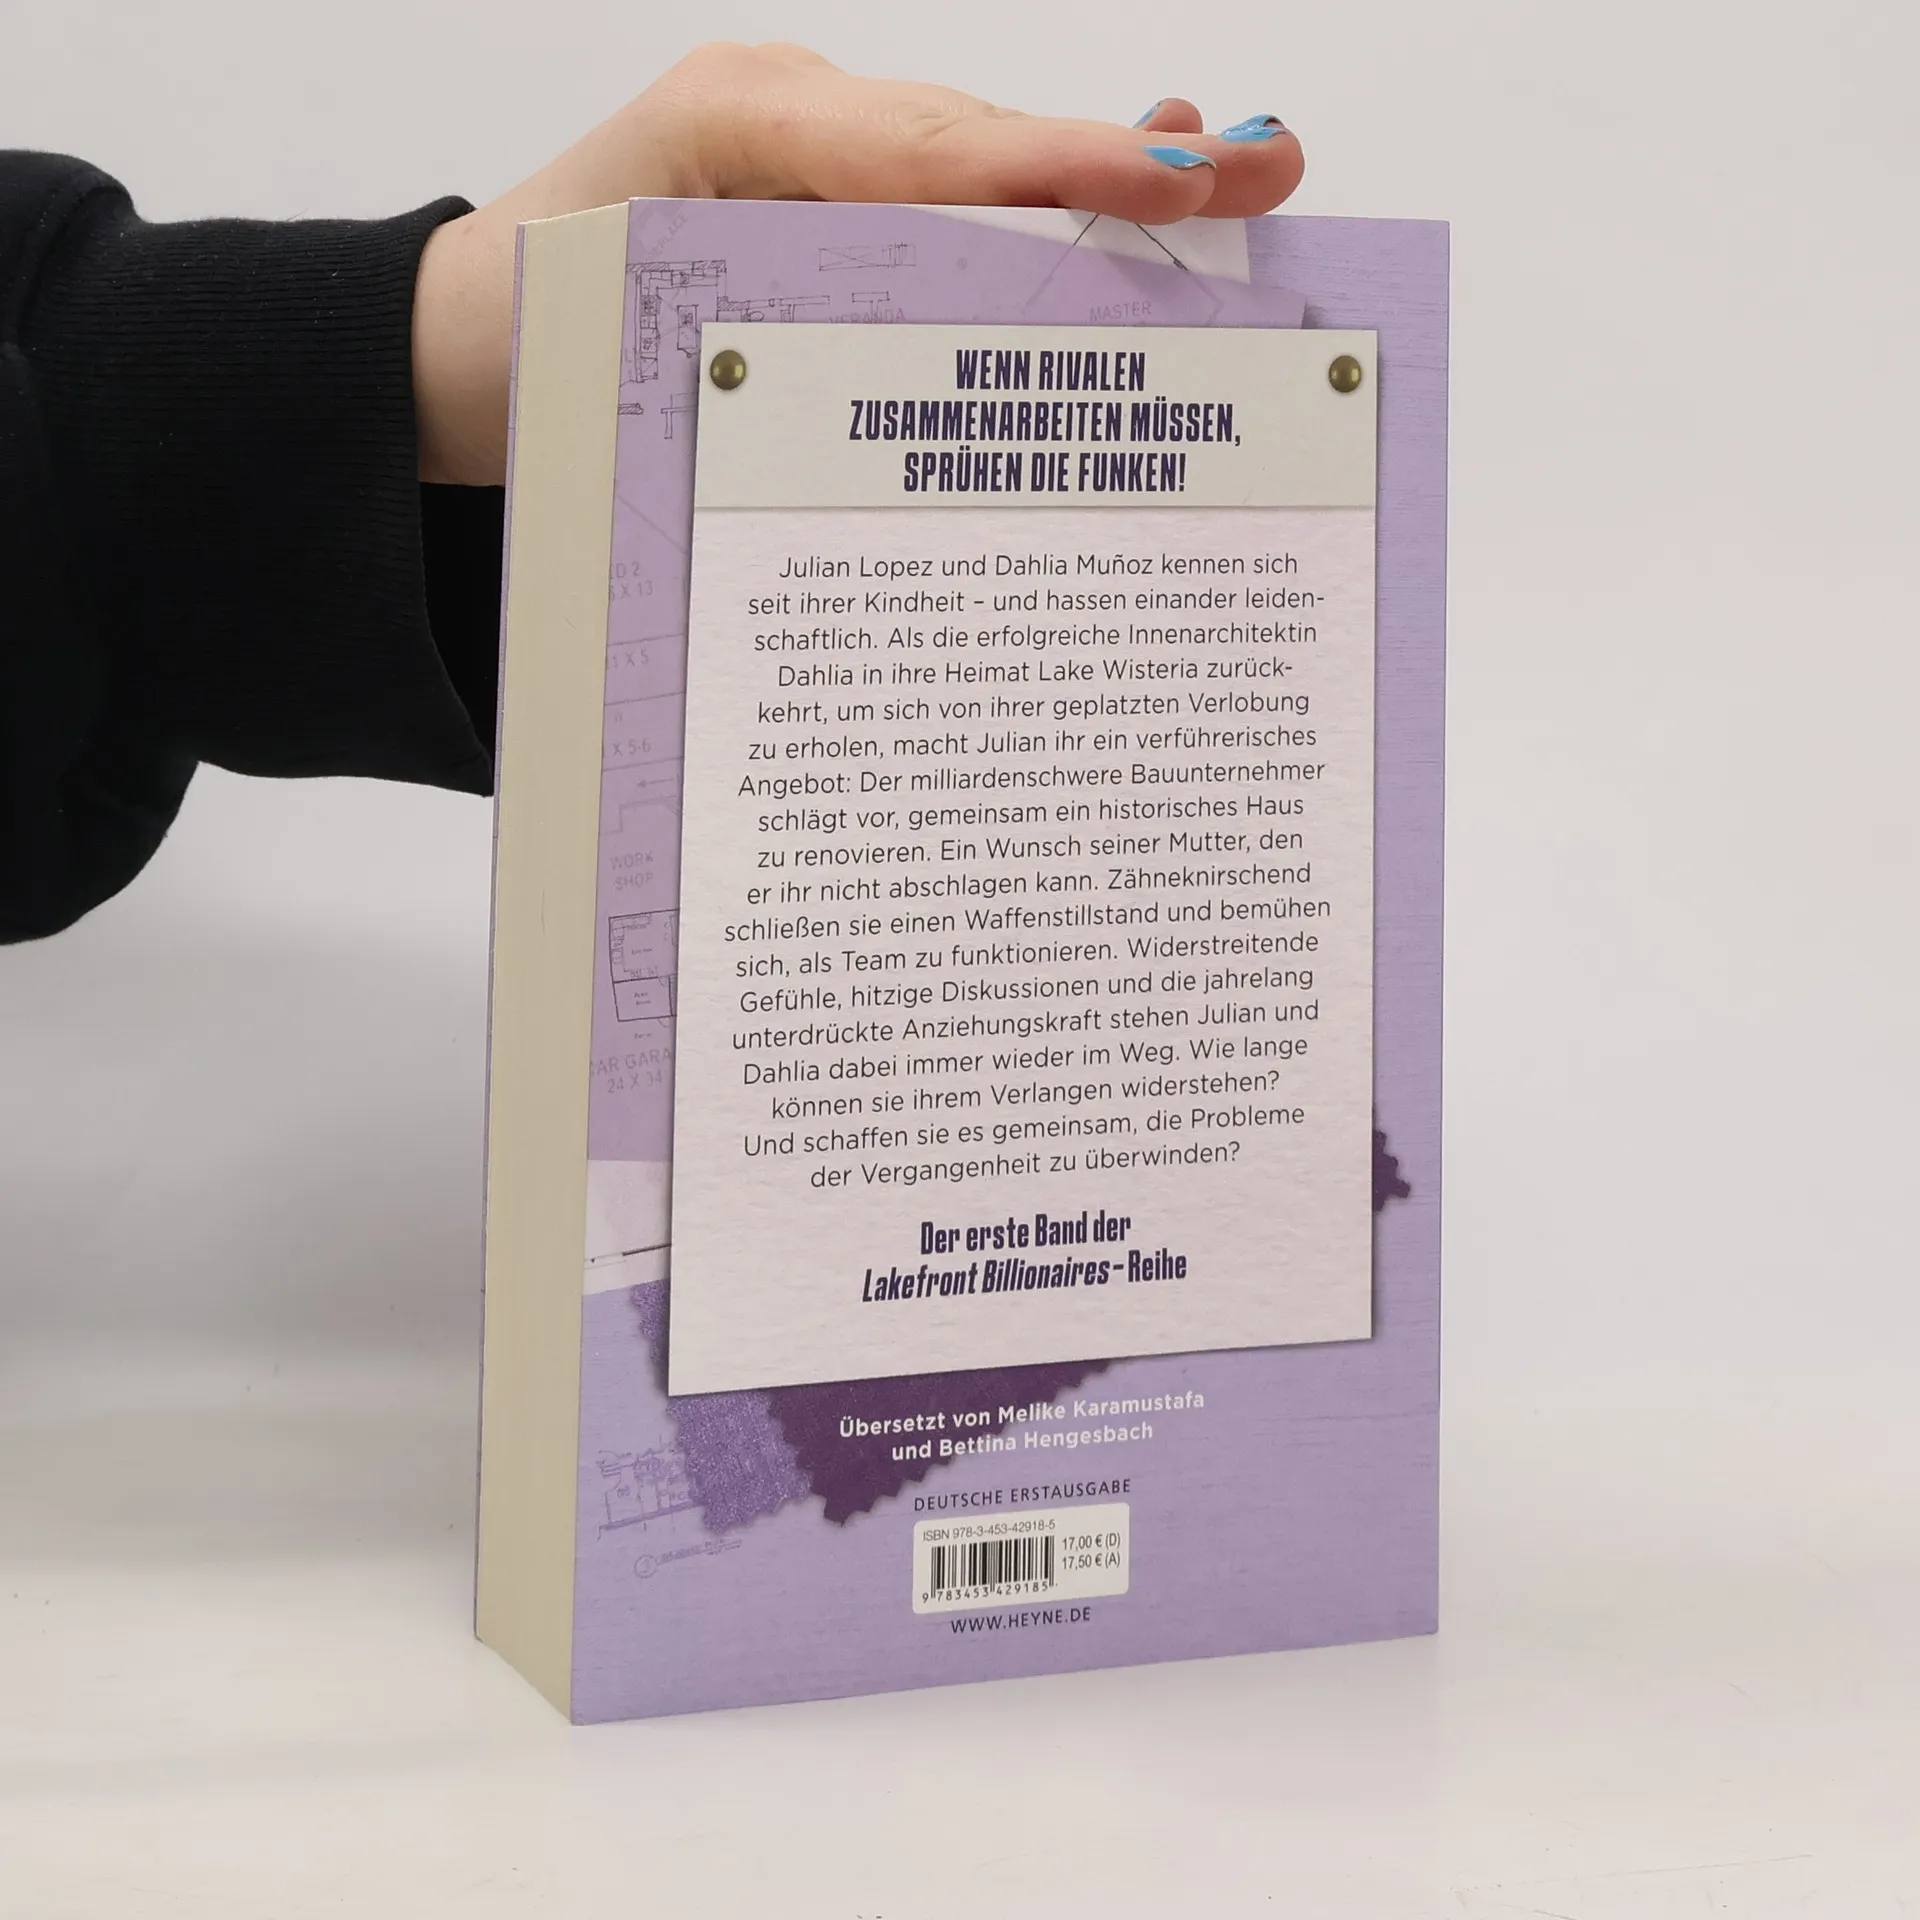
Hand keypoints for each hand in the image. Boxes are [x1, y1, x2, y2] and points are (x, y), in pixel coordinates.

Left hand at [412, 43, 1303, 484]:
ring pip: (975, 166)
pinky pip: (946, 208)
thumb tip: (916, 407)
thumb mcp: (615, 336)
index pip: (915, 154)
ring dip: (1102, 179)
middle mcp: (792, 125)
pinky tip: (1140, 195)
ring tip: (1231, 172)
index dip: (1042, 169)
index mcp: (733, 136)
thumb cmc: (530, 341)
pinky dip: (1040, 212)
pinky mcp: (829, 205)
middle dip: (1113, 163)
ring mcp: (815, 155)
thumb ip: (747, 344)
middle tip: (1255, 166)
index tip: (1157, 180)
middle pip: (974, 144)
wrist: (464, 344)